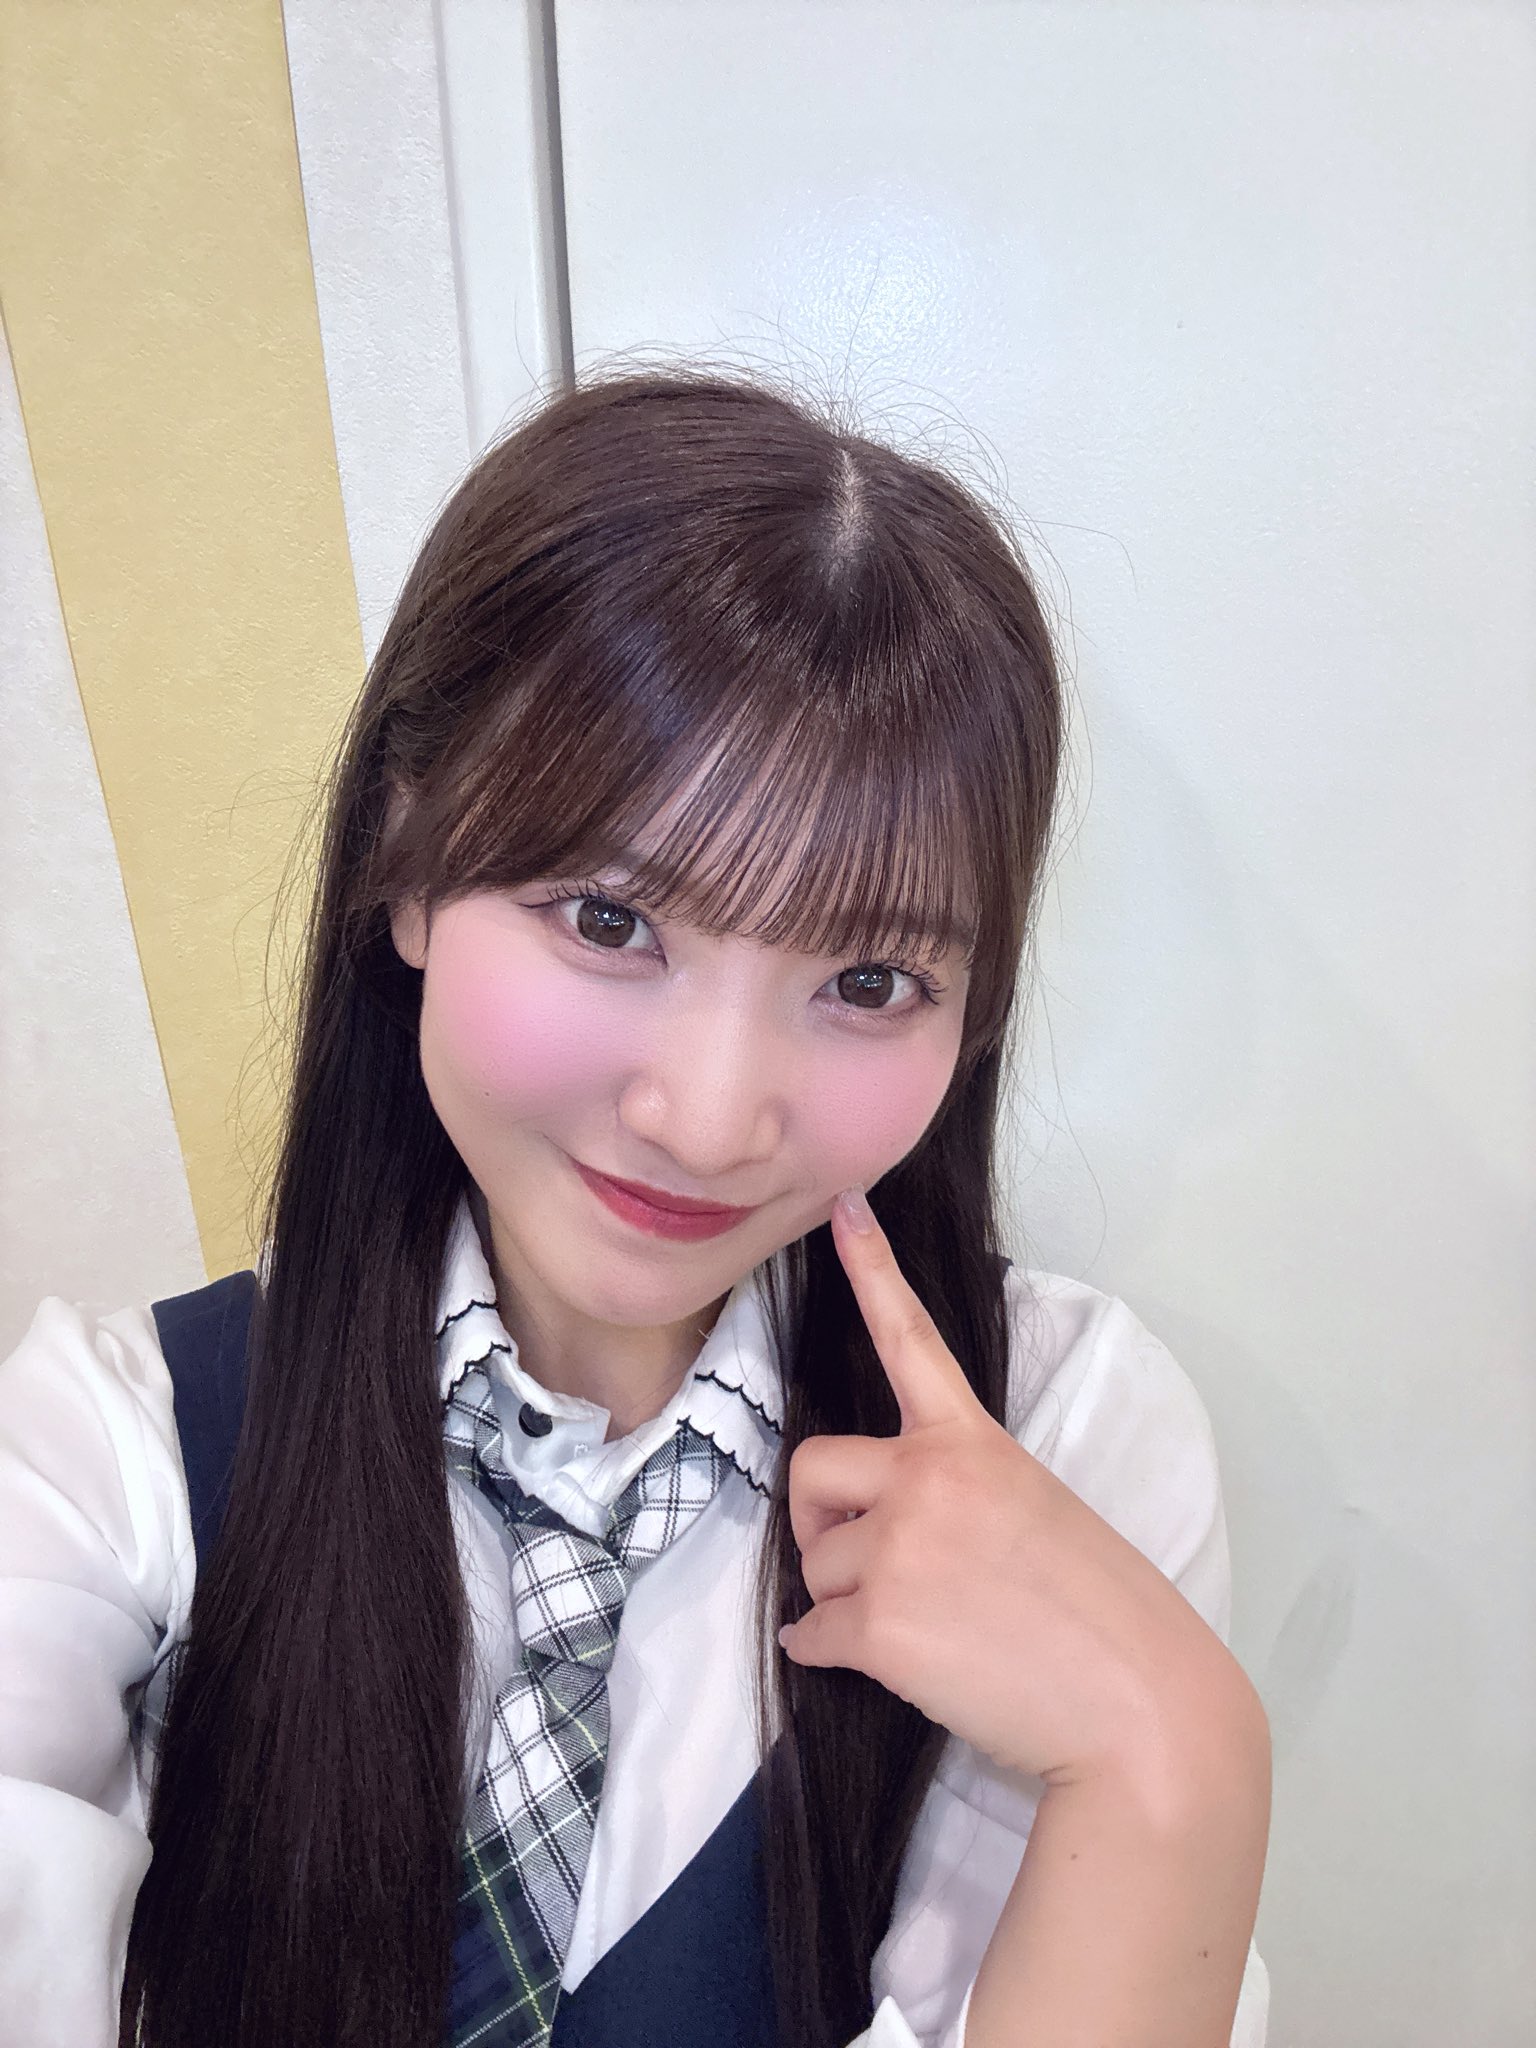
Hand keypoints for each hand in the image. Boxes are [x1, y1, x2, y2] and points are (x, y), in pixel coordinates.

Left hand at [777, 1186, 1259, 1791]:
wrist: (1141, 1711)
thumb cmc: (1104, 1617)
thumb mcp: (1038, 1515)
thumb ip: (962, 1498)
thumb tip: (887, 1535)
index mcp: (975, 1444)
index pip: (911, 1341)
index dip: (871, 1271)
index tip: (840, 1206)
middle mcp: (930, 1478)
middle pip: (811, 1470)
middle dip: (819, 1521)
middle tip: (859, 1562)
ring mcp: (902, 1547)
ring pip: (817, 1566)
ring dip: (845, 1602)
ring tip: (922, 1631)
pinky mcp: (880, 1623)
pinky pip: (811, 1633)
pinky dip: (829, 1653)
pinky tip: (890, 1668)